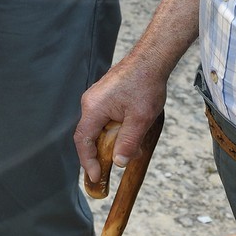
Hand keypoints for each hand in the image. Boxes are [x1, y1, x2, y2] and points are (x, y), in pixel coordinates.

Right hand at [73, 50, 172, 187]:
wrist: (152, 59)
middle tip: (106, 172)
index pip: (83, 141)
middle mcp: (90, 102)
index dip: (87, 161)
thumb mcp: (140, 119)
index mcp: (94, 108)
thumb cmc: (145, 84)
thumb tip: (119, 163)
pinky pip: (104, 118)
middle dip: (98, 155)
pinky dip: (112, 131)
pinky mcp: (106, 95)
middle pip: (88, 135)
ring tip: (125, 154)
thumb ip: (128, 142)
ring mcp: (97, 97)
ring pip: (98, 127)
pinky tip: (128, 136)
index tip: (95, 176)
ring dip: (108, 142)